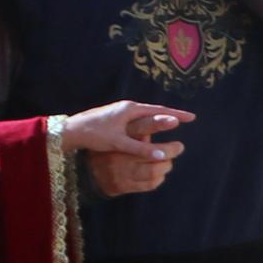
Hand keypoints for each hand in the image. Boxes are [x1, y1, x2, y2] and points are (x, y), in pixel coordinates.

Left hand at [55, 101, 187, 196]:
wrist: (70, 130)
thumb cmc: (94, 135)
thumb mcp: (119, 143)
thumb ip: (142, 149)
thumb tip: (163, 155)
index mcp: (131, 109)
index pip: (159, 110)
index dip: (176, 115)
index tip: (192, 117)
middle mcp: (126, 107)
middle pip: (154, 110)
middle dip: (170, 114)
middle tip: (186, 118)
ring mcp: (119, 111)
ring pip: (145, 114)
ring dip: (159, 117)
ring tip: (171, 121)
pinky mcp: (114, 116)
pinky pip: (137, 118)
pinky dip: (148, 121)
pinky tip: (148, 127)